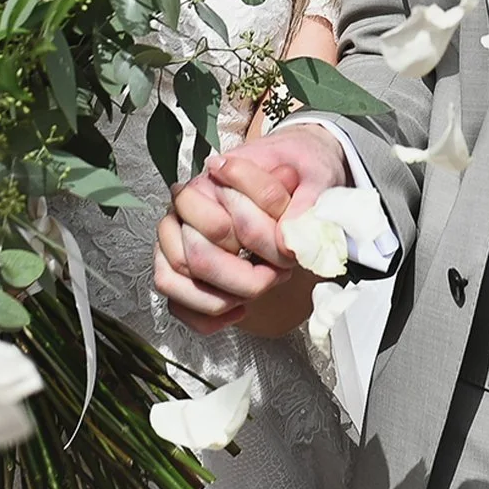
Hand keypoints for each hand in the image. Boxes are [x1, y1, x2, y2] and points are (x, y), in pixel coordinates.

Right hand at [152, 126, 351, 332]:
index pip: (219, 226)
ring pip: (178, 282)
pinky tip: (239, 310)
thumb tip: (287, 241)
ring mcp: (174, 241)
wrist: (295, 173)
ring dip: (223, 298)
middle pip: (198, 258)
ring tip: (259, 289)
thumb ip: (305, 201)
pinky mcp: (178, 269)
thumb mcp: (315, 173)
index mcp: (209, 183)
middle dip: (245, 279)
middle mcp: (184, 211)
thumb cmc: (297, 171)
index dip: (256, 246)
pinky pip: (178, 304)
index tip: (286, 251)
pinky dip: (207, 317)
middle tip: (278, 274)